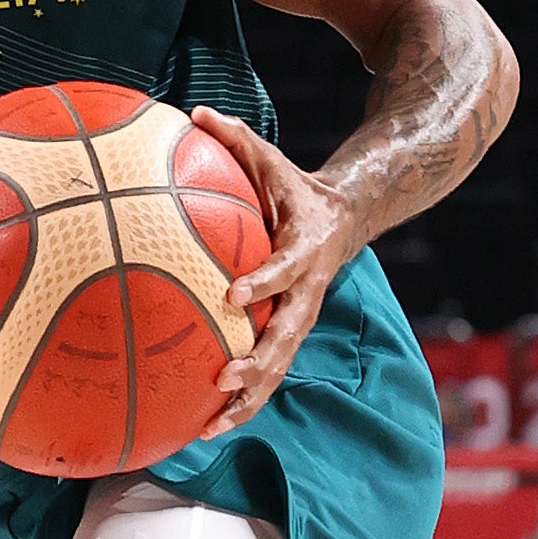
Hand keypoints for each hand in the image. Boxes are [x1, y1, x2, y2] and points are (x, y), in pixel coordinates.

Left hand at [188, 106, 359, 436]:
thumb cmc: (294, 187)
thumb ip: (235, 137)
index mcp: (304, 249)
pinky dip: (243, 404)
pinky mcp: (290, 335)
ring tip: (210, 426)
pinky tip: (203, 427)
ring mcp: (300, 319)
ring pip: (281, 368)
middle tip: (224, 376)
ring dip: (249, 400)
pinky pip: (269, 375)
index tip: (232, 294)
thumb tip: (194, 111)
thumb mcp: (271, 159)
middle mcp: (307, 292)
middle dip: (259, 361)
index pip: (285, 269)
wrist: (343, 218)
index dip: (263, 282)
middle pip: (287, 336)